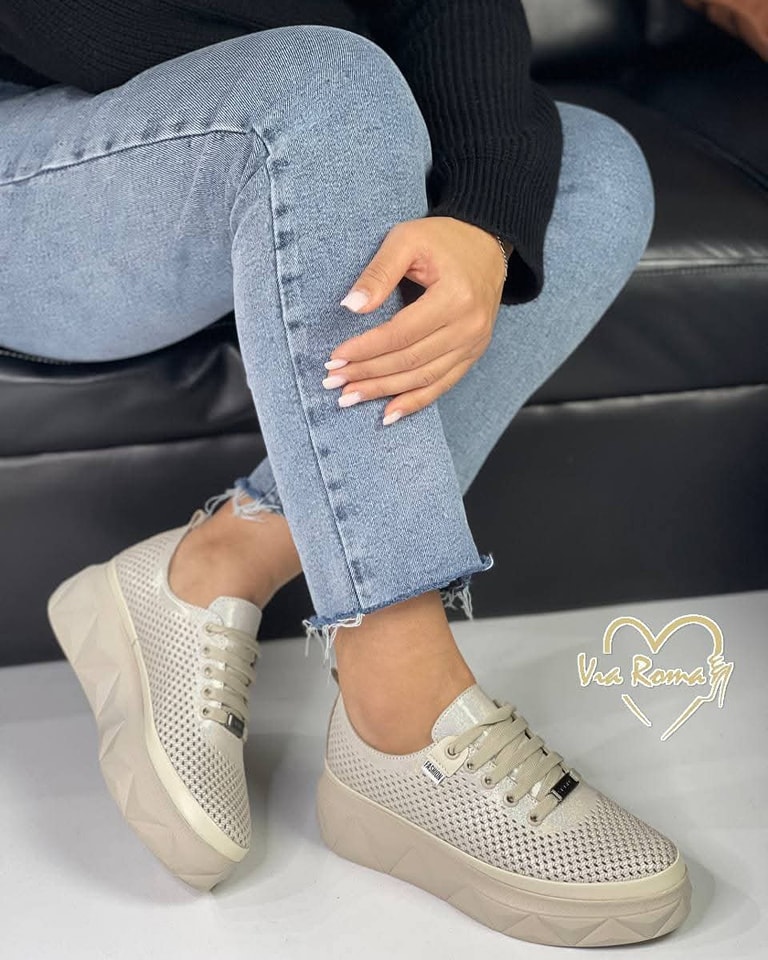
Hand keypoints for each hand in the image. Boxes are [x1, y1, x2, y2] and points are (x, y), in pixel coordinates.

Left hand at [323, 216, 507, 424]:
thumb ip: (378, 272)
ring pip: (424, 378)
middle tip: (333, 382)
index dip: (366, 348)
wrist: (487, 245)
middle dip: (368, 374)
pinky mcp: (473, 353)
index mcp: (455, 297)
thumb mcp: (407, 240)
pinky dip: (415, 402)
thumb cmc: (444, 239)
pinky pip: (442, 384)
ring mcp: (474, 344)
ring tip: (350, 397)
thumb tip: (350, 307)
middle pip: (410, 360)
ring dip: (385, 392)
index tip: (335, 358)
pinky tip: (389, 413)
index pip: (401, 333)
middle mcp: (469, 326)